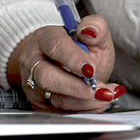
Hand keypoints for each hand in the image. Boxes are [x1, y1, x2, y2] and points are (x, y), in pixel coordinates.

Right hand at [9, 14, 123, 112]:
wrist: (67, 65)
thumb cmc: (80, 49)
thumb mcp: (93, 35)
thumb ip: (96, 27)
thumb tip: (89, 30)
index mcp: (44, 38)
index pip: (55, 46)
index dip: (74, 59)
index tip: (92, 70)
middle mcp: (33, 62)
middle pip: (47, 77)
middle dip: (77, 88)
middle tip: (101, 91)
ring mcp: (33, 85)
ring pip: (54, 99)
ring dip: (85, 102)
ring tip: (106, 95)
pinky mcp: (39, 104)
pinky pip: (59, 113)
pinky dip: (83, 110)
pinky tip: (98, 104)